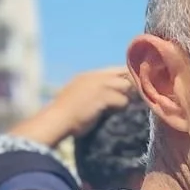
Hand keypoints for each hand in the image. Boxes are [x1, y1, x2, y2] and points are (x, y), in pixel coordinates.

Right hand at [10, 66, 133, 146]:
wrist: (57, 120)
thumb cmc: (68, 114)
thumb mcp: (82, 96)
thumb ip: (98, 92)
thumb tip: (120, 97)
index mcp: (88, 75)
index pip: (116, 69)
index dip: (127, 78)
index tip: (133, 90)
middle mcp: (95, 76)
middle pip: (125, 75)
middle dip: (130, 88)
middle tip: (126, 102)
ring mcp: (99, 84)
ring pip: (127, 87)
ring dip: (124, 100)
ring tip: (113, 109)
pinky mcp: (103, 95)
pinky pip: (123, 100)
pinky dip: (120, 108)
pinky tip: (109, 114)